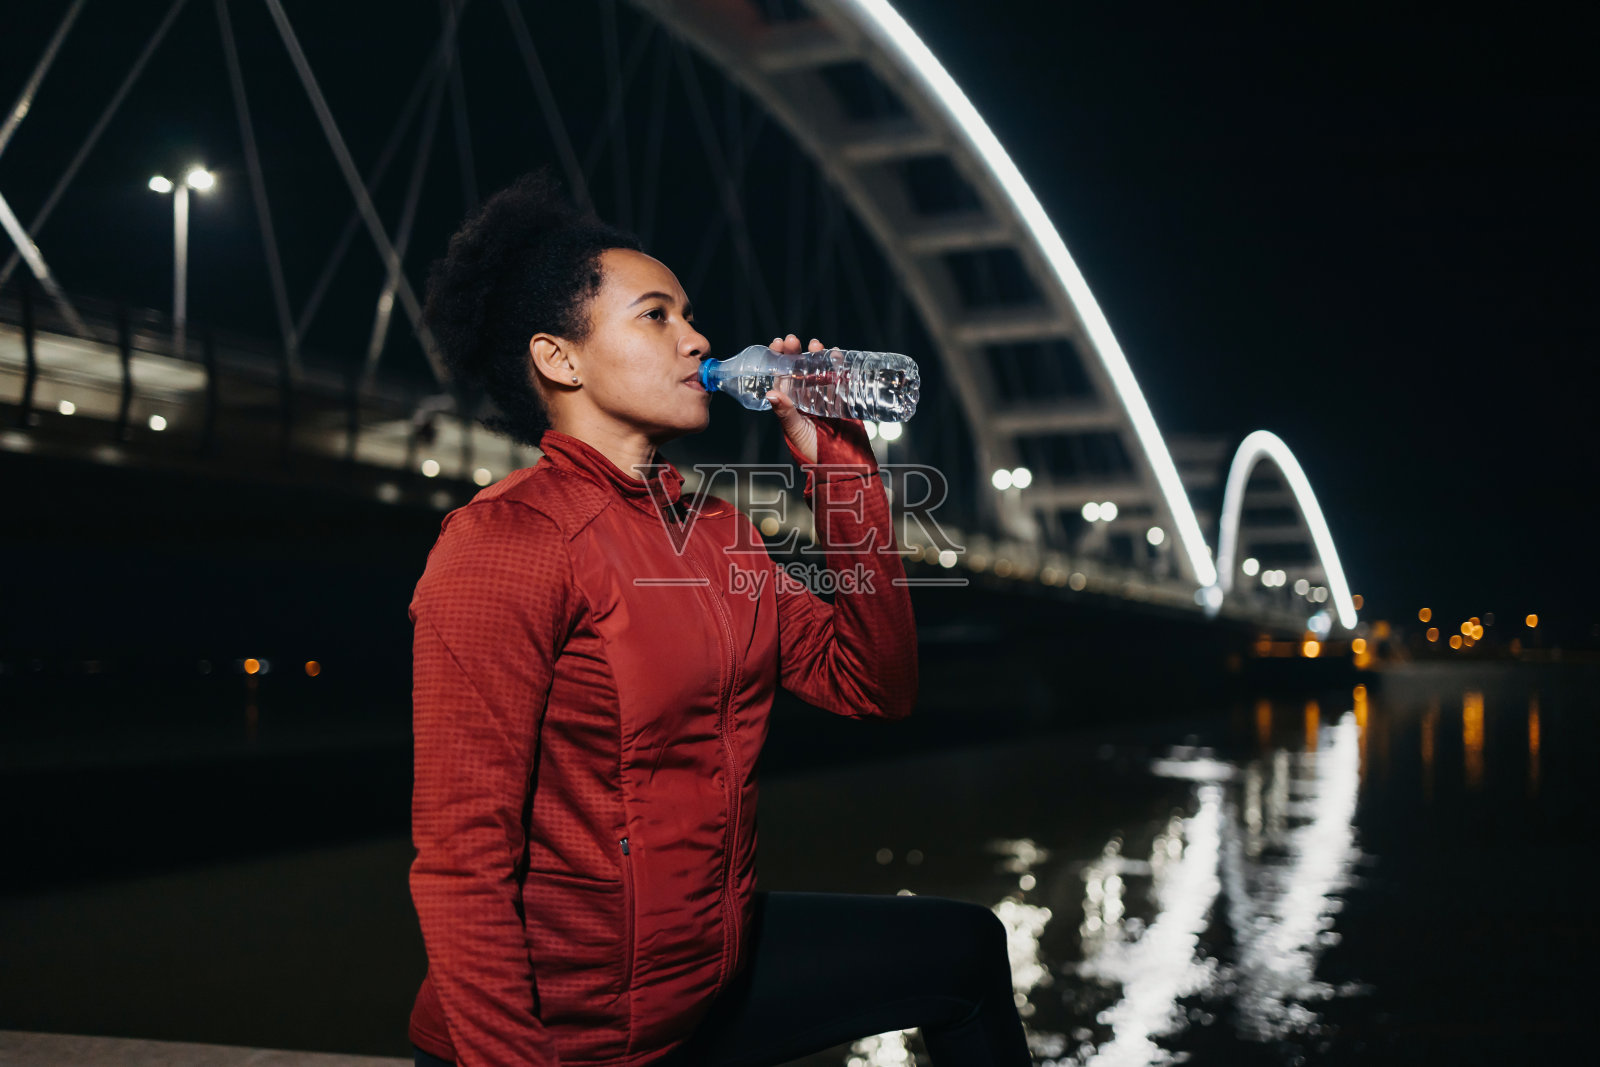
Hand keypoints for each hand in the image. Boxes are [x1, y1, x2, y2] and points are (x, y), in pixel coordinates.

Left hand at [764, 334, 875, 468]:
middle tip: (792, 339)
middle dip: (795, 353)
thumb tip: (771, 394)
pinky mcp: (842, 399)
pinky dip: (838, 366)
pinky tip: (835, 354)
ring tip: (815, 344)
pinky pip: (839, 379)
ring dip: (816, 356)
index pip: (781, 376)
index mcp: (790, 403)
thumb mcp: (795, 431)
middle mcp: (805, 398)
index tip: (777, 344)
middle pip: (799, 370)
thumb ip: (785, 413)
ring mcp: (824, 397)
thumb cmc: (811, 452)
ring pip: (818, 371)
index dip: (778, 359)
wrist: (840, 465)